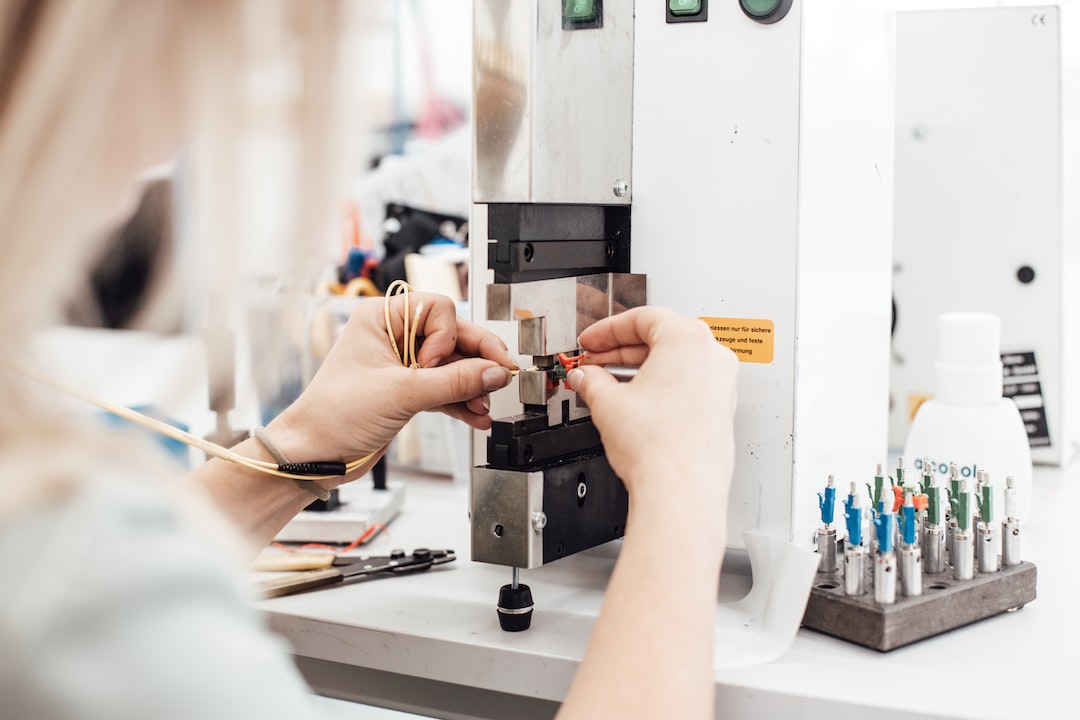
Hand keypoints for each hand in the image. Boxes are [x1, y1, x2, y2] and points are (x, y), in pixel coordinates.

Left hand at [269, 292, 516, 475]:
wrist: (315, 453)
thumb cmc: (333, 414)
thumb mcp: (401, 393)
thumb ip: (454, 382)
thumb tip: (493, 372)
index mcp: (382, 318)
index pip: (438, 311)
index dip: (448, 338)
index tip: (442, 366)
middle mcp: (394, 336)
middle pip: (452, 338)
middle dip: (475, 362)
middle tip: (501, 376)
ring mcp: (402, 364)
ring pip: (452, 366)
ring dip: (471, 386)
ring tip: (484, 405)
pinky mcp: (407, 391)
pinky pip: (444, 389)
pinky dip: (461, 402)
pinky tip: (476, 415)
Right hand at [567, 307, 737, 531]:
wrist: (680, 490)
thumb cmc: (658, 447)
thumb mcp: (608, 403)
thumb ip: (592, 381)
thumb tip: (586, 377)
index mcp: (688, 341)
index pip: (643, 318)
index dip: (607, 329)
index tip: (591, 341)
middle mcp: (712, 357)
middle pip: (661, 338)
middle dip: (621, 350)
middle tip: (595, 362)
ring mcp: (721, 385)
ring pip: (675, 363)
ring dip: (640, 369)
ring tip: (609, 385)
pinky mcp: (720, 410)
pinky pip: (687, 385)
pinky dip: (660, 387)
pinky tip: (634, 404)